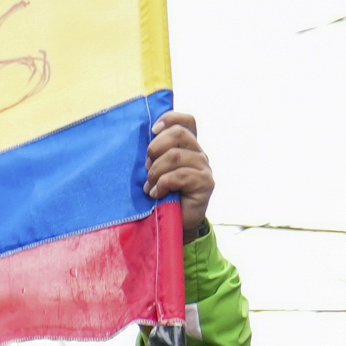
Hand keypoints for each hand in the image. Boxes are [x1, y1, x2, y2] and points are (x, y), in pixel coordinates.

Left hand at [146, 111, 213, 237]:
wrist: (174, 226)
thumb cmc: (160, 198)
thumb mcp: (153, 172)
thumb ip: (153, 155)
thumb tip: (140, 140)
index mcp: (187, 147)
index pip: (186, 121)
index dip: (169, 119)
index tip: (152, 131)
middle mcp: (198, 154)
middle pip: (178, 134)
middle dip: (155, 148)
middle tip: (146, 168)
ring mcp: (204, 168)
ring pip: (175, 156)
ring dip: (155, 171)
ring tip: (149, 186)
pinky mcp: (205, 183)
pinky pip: (179, 175)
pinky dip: (162, 185)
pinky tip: (156, 195)